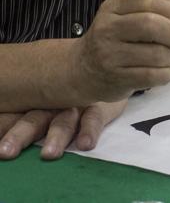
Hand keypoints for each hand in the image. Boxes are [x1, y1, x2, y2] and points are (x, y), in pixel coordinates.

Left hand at [0, 99, 126, 160]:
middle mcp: (51, 103)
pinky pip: (93, 118)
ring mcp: (75, 105)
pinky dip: (89, 130)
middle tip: (6, 151)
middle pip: (32, 120)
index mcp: (32, 103)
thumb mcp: (37, 105)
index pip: (11, 116)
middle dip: (19, 135)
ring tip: (49, 154)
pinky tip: (86, 144)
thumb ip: (16, 118)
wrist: (102, 73)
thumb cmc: (62, 99)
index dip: (2, 126)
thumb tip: (2, 129)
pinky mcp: (98, 107)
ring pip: (62, 121)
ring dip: (56, 137)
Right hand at [71, 0, 169, 102]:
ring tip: (165, 57)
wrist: (82, 70)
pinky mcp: (116, 78)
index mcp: (112, 8)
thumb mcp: (129, 17)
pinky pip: (153, 76)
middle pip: (151, 24)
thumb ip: (159, 9)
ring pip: (156, 53)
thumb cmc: (116, 39)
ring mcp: (109, 55)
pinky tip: (159, 72)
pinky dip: (164, 74)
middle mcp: (107, 29)